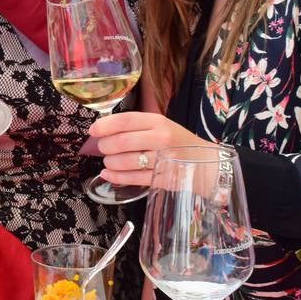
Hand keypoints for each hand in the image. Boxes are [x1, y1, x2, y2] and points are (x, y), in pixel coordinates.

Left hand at [89, 111, 211, 186]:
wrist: (207, 164)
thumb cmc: (177, 143)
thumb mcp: (161, 126)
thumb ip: (136, 127)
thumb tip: (103, 130)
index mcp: (158, 122)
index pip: (125, 120)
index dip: (104, 125)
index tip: (93, 131)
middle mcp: (161, 139)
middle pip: (121, 142)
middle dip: (105, 147)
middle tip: (103, 149)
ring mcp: (162, 160)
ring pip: (125, 162)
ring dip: (110, 163)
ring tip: (109, 162)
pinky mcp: (162, 179)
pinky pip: (132, 178)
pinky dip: (115, 177)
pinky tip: (108, 174)